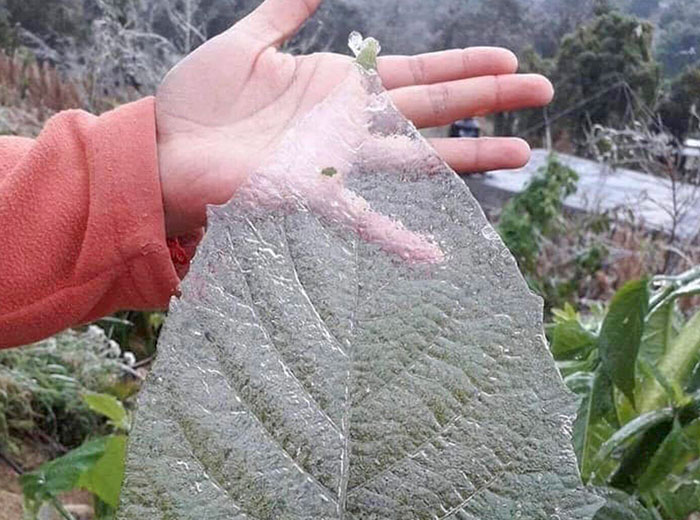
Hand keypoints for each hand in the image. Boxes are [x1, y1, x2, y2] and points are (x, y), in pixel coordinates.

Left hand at [155, 0, 552, 235]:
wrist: (164, 147)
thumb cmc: (199, 100)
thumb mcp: (246, 41)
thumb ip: (283, 11)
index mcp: (339, 87)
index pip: (416, 73)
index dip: (463, 67)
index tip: (509, 62)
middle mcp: (349, 125)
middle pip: (434, 109)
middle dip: (489, 101)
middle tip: (545, 93)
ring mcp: (338, 161)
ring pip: (418, 158)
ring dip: (471, 159)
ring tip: (523, 155)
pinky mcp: (314, 194)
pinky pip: (364, 220)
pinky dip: (399, 240)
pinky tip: (436, 257)